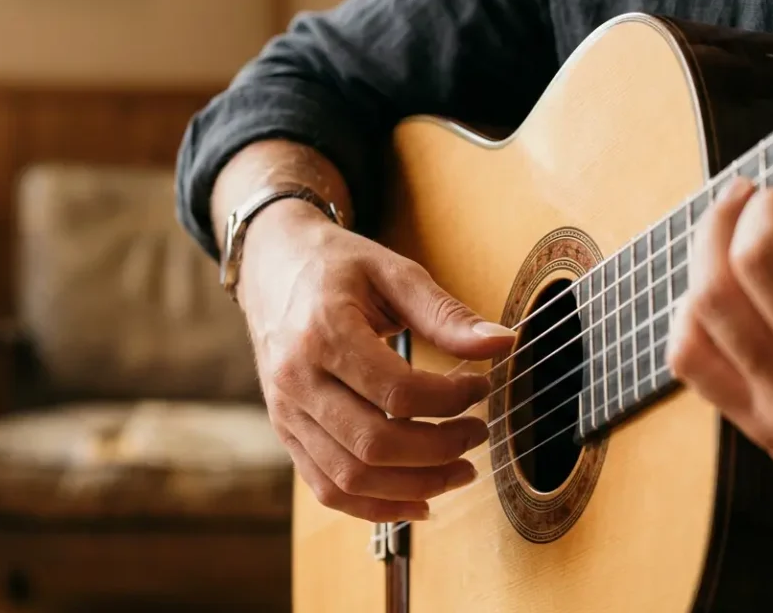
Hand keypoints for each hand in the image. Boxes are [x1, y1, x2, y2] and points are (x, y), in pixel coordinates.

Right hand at [237, 199, 515, 521]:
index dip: (451, 401)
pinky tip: (417, 500)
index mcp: (324, 332)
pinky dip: (375, 507)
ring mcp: (287, 412)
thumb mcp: (393, 272)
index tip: (481, 388)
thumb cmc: (335, 266)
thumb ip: (445, 313)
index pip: (398, 392)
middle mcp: (298, 379)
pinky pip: (327, 488)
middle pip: (374, 443)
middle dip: (440, 451)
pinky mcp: (286, 432)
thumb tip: (501, 345)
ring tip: (459, 471)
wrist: (271, 265)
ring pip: (351, 477)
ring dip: (415, 486)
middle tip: (478, 434)